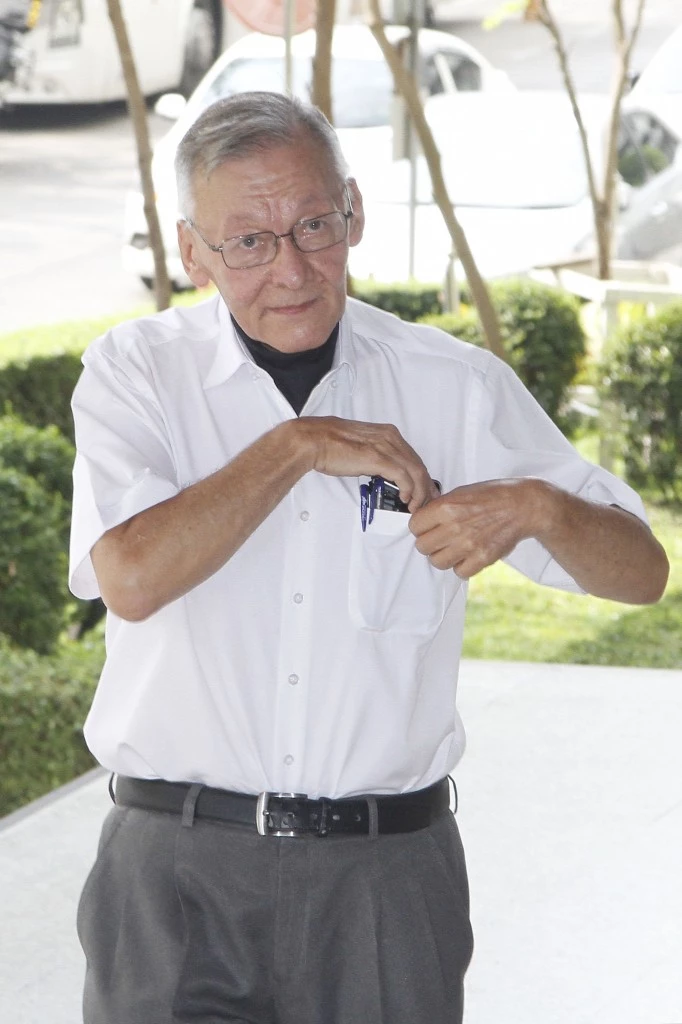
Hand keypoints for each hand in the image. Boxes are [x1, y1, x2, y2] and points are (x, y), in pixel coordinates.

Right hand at [295, 416, 438, 510]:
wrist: (313, 440)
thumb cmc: (330, 445)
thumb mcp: (360, 447)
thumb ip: (375, 456)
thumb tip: (382, 471)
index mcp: (387, 433)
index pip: (413, 457)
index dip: (421, 476)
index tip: (424, 492)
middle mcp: (390, 437)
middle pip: (419, 464)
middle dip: (426, 487)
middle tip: (427, 504)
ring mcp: (385, 447)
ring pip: (416, 472)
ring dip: (420, 493)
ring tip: (416, 507)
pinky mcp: (378, 458)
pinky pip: (404, 477)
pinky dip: (409, 490)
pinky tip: (406, 500)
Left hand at [409, 479, 541, 576]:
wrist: (522, 506)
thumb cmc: (493, 496)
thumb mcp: (461, 492)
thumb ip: (440, 507)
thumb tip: (423, 519)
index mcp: (446, 507)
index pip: (414, 526)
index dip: (420, 527)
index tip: (427, 527)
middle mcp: (454, 527)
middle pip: (422, 547)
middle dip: (429, 543)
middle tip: (440, 539)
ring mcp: (468, 544)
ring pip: (437, 562)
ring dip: (443, 557)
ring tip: (453, 549)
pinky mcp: (482, 558)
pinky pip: (459, 572)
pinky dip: (462, 567)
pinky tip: (467, 556)